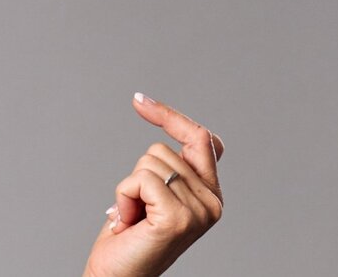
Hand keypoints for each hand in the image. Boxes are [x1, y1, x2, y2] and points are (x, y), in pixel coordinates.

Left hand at [81, 93, 224, 276]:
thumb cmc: (128, 237)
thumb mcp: (152, 193)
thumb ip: (169, 166)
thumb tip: (163, 114)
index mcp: (211, 194)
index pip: (202, 140)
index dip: (171, 118)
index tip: (139, 100)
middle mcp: (213, 202)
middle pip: (163, 150)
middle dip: (138, 175)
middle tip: (137, 211)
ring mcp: (200, 211)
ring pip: (150, 163)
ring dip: (129, 188)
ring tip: (134, 218)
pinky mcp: (180, 218)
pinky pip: (141, 179)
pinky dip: (124, 196)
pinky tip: (127, 222)